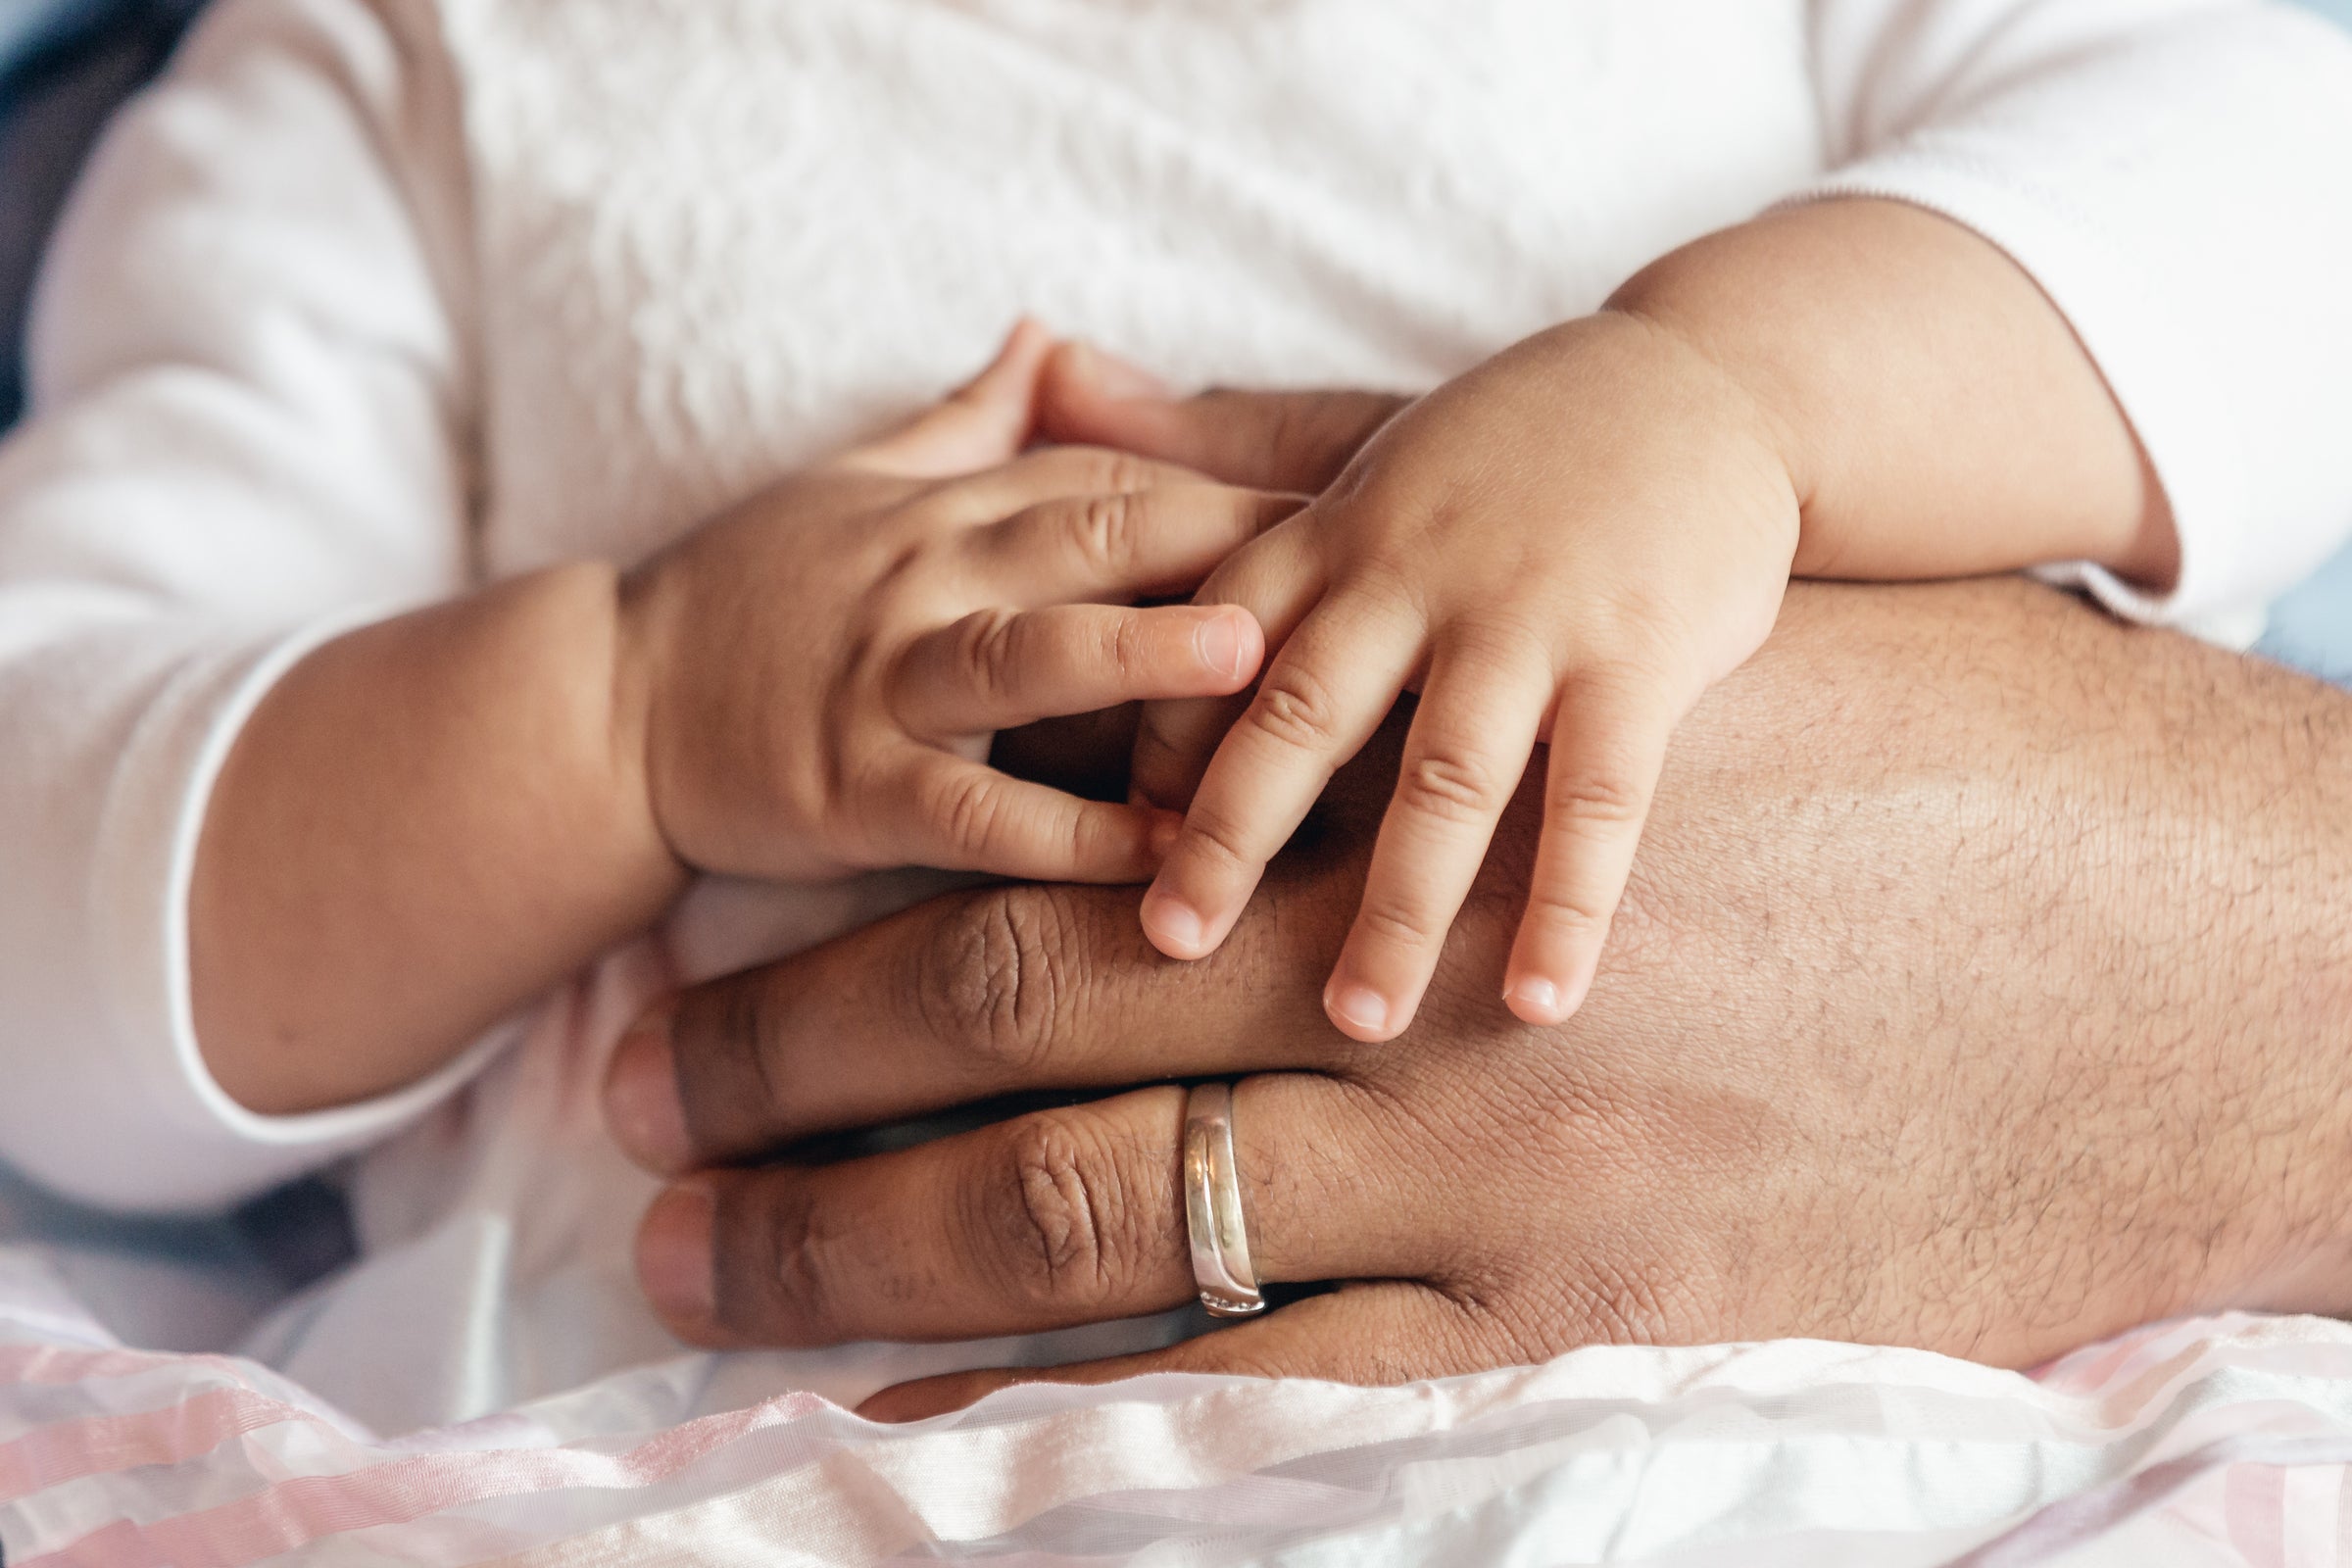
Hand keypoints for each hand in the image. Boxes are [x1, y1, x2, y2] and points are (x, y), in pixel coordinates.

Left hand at [604, 577, 2351, 1414]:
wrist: (2192, 955)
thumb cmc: (1932, 763)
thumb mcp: (1673, 648)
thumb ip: (1438, 625)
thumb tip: (1188, 528)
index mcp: (1408, 810)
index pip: (1050, 866)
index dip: (845, 936)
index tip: (701, 992)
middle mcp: (1407, 984)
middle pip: (1021, 1034)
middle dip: (806, 1092)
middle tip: (647, 1146)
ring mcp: (1489, 1171)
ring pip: (1111, 1217)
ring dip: (891, 1262)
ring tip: (731, 1285)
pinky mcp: (1588, 1323)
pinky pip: (1292, 1396)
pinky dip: (1104, 1432)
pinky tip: (965, 1462)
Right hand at [618, 325, 1288, 883]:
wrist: (606, 708)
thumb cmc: (751, 596)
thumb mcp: (857, 482)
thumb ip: (968, 419)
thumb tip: (1050, 333)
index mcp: (950, 506)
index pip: (1113, 472)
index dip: (1239, 481)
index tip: (1365, 494)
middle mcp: (928, 575)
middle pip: (1089, 534)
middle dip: (1219, 534)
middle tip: (1355, 545)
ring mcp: (887, 681)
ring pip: (1028, 656)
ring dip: (1139, 651)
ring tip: (1255, 659)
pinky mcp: (852, 789)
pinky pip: (974, 814)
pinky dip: (1069, 837)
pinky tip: (1163, 858)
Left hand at [1126, 314, 1802, 1041]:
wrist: (1707, 382)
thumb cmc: (1511, 439)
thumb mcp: (1360, 437)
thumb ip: (1219, 452)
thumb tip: (1041, 366)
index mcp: (1338, 531)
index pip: (1213, 638)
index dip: (1162, 738)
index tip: (1113, 838)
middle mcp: (1418, 572)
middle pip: (1301, 716)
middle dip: (1229, 836)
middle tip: (1170, 948)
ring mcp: (1532, 617)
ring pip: (1444, 780)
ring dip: (1399, 910)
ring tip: (1360, 1021)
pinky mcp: (1642, 655)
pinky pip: (1598, 799)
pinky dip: (1567, 904)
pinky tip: (1539, 1000)